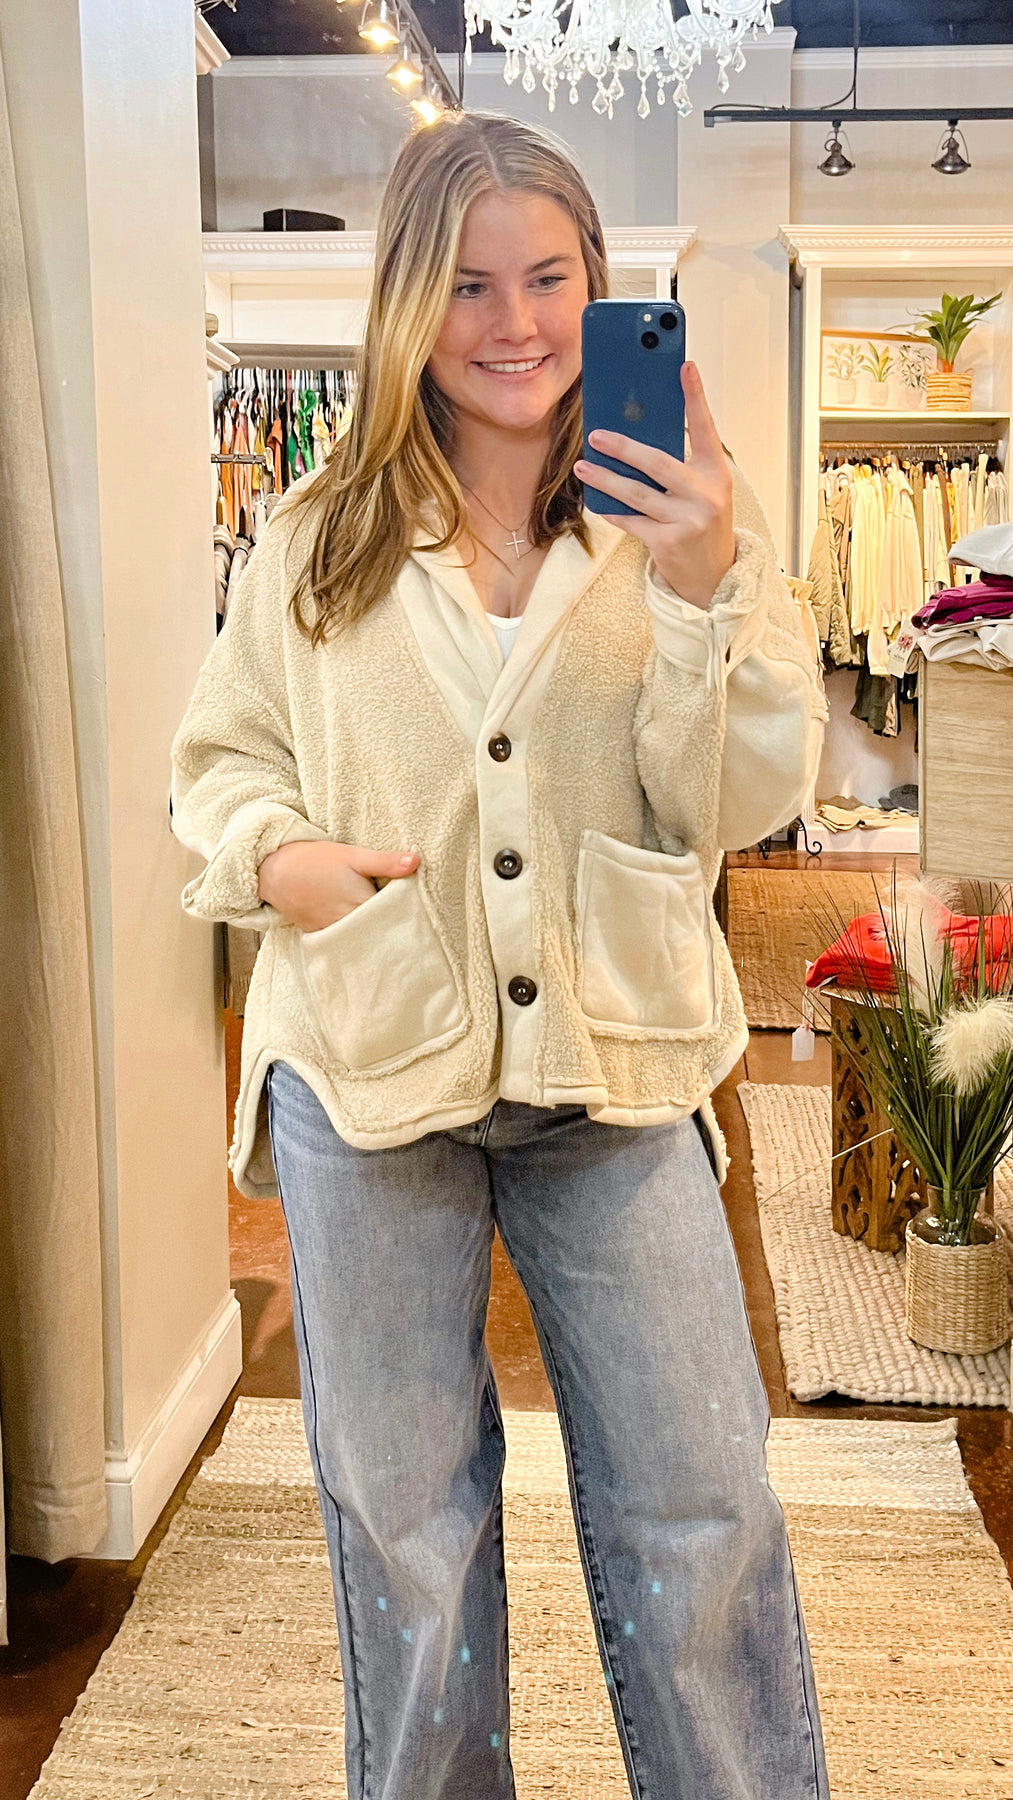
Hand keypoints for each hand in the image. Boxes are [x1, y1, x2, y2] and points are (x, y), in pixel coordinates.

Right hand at [257, 840, 418, 932]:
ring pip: (363, 939)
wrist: (276, 871)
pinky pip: (345, 941)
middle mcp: (349, 925)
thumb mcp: (353, 855)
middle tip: (411, 929)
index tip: (421, 920)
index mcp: (362, 907)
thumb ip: (386, 862)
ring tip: (390, 933)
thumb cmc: (315, 860)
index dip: (409, 919)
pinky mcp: (322, 934)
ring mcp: (334, 932)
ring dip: (374, 935)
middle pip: (380, 933)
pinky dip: (355, 938)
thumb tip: (416, 861)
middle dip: (393, 930)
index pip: (395, 920)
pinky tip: (363, 934)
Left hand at [574, 361, 734, 609]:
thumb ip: (680, 465)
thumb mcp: (703, 490)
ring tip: (584, 467)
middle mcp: (705, 495)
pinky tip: (599, 503)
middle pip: (658, 463)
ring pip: (636, 493)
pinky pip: (632, 520)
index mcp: (716, 473)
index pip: (705, 428)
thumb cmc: (704, 523)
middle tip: (597, 435)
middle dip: (624, 447)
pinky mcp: (668, 542)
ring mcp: (687, 520)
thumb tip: (637, 436)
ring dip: (606, 479)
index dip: (696, 397)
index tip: (685, 367)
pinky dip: (614, 511)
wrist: (714, 576)